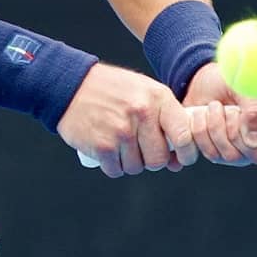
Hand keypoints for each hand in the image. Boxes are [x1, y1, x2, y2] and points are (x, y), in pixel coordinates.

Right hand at [57, 64, 199, 177]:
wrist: (71, 85)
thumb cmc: (111, 90)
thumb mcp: (144, 92)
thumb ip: (165, 120)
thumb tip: (179, 160)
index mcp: (157, 98)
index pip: (183, 135)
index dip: (185, 153)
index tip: (180, 157)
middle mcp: (141, 113)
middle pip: (159, 159)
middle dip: (151, 160)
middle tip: (139, 149)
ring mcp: (121, 131)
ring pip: (137, 167)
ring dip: (129, 162)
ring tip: (119, 145)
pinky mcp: (102, 145)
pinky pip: (116, 170)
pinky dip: (112, 165)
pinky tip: (107, 150)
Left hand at [181, 62, 256, 163]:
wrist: (202, 82)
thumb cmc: (232, 78)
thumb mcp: (246, 84)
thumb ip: (253, 108)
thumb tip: (253, 141)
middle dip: (239, 129)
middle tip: (230, 109)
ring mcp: (244, 151)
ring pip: (233, 156)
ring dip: (217, 127)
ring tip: (214, 106)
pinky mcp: (221, 153)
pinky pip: (212, 154)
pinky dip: (202, 132)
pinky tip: (202, 115)